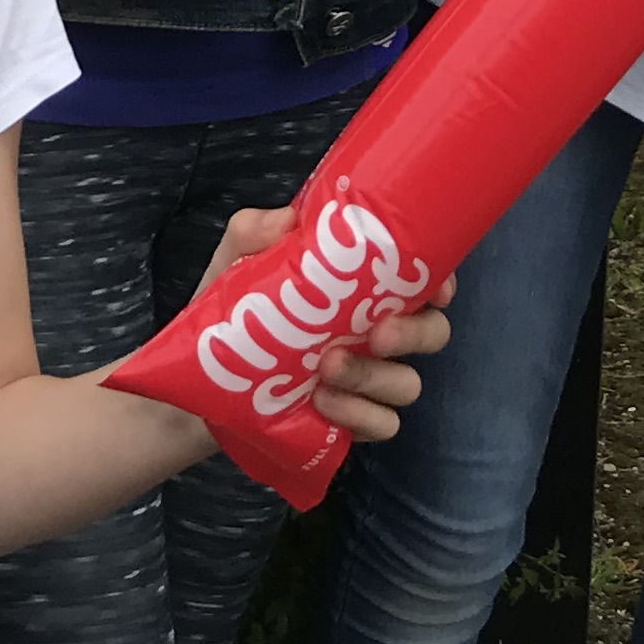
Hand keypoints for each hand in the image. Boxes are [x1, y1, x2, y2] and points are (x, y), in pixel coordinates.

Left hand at [200, 206, 451, 444]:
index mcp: (362, 290)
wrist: (203, 379)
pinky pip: (383, 424)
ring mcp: (367, 381)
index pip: (423, 282)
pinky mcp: (352, 420)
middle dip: (414, 333)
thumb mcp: (235, 261)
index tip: (434, 288)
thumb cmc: (234, 311)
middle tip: (376, 333)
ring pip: (407, 384)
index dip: (440, 282)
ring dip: (373, 377)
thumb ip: (254, 233)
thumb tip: (287, 219)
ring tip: (325, 368)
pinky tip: (323, 402)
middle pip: (432, 333)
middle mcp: (375, 333)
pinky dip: (359, 414)